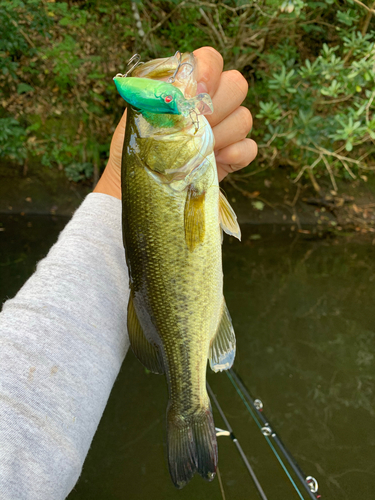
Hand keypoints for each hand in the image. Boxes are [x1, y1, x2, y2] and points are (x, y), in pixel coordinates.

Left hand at [94, 47, 256, 198]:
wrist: (144, 183)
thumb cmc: (139, 147)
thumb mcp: (142, 115)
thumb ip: (165, 94)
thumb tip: (191, 88)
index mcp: (189, 86)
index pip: (212, 60)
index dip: (209, 72)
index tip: (195, 94)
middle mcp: (211, 103)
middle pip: (237, 84)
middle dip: (217, 106)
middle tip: (196, 125)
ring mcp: (225, 130)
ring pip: (244, 117)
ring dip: (221, 134)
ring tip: (197, 150)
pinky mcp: (233, 156)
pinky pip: (250, 147)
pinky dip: (236, 154)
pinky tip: (216, 161)